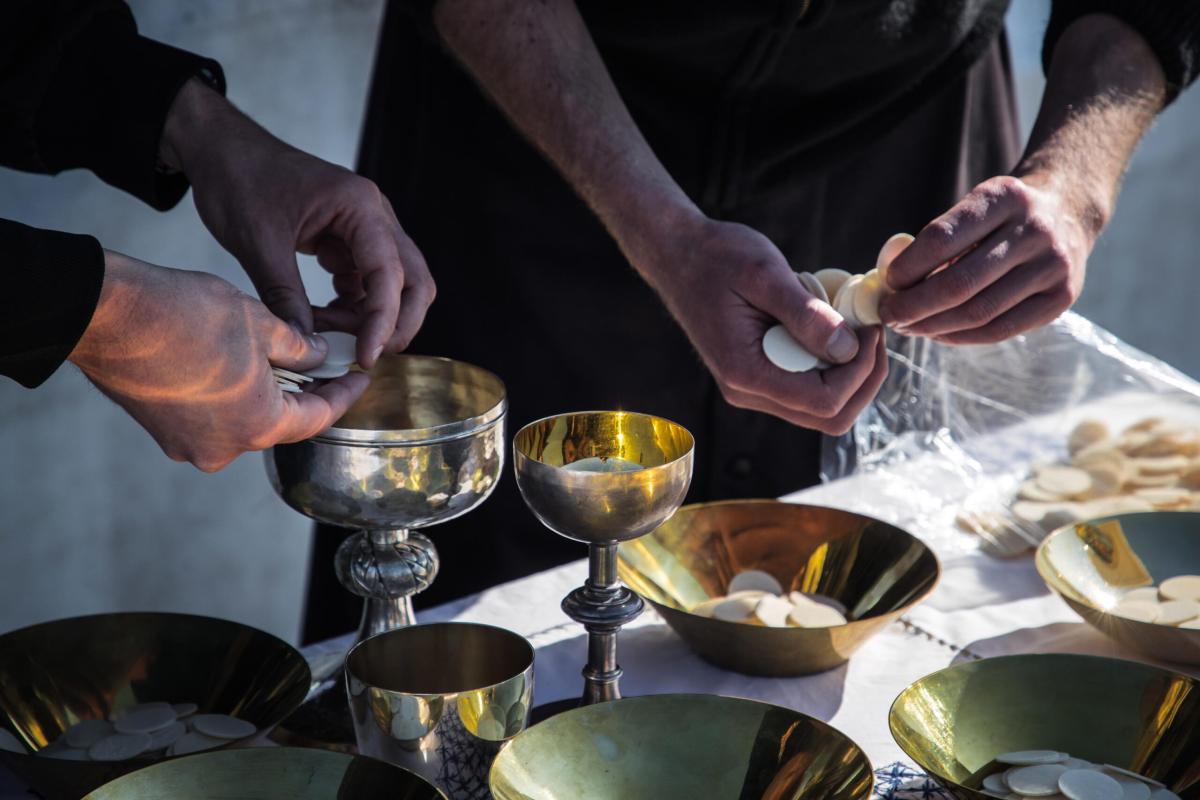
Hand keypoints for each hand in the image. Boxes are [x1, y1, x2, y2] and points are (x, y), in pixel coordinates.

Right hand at [68, 251, 368, 471]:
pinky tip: (233, 365)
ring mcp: (188, 444)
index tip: (359, 378)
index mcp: (258, 426)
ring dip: (263, 393)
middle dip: (303, 393)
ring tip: (278, 360)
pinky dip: (229, 396)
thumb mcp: (259, 321)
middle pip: (280, 423)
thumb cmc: (182, 314)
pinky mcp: (162, 431)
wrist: (105, 313)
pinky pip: (210, 417)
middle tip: (324, 365)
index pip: (318, 417)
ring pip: (243, 419)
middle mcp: (224, 448)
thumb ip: (299, 347)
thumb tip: (318, 357)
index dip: (343, 394)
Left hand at [160, 79, 434, 367]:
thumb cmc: (240, 180)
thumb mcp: (258, 242)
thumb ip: (285, 296)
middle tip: (365, 355)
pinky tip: (324, 317)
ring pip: (396, 284)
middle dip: (396, 324)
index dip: (382, 321)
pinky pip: (369, 282)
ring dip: (372, 317)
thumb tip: (305, 346)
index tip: (366, 357)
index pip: (389, 273)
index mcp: (359, 206)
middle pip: (413, 281)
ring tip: (327, 331)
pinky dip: (355, 306)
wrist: (223, 151)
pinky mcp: (352, 240)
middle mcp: (375, 215)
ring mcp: (367, 228)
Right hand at [639, 217, 888, 434]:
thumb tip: (848, 348)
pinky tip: (834, 329)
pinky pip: (807, 387)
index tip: (868, 327)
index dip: (859, 371)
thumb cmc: (716, 258)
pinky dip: (832, 365)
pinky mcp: (760, 375)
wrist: (678, 256)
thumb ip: (806, 314)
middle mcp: (748, 391)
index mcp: (746, 372)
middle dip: (863, 379)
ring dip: (850, 373)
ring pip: (822, 407)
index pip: (823, 401)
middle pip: (828, 416)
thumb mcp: (765, 274)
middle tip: (872, 331)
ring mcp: (753, 388)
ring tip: (855, 327)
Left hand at [878, 174, 1094, 344]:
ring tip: (909, 327)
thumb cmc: (1001, 215)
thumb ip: (934, 239)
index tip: (887, 283)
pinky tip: (937, 333)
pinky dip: (960, 337)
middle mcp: (1034, 230)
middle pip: (959, 284)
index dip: (907, 268)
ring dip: (933, 326)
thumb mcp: (974, 207)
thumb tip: (889, 283)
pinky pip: (1000, 329)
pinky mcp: (1061, 298)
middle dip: (914, 307)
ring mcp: (1053, 266)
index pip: (941, 239)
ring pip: (978, 313)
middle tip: (889, 316)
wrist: (1067, 210)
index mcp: (1004, 197)